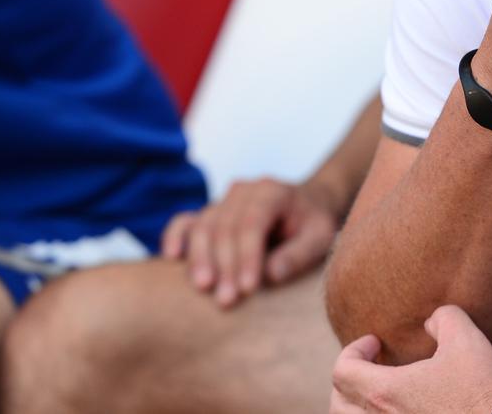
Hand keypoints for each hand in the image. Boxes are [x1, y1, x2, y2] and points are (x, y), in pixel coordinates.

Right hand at [161, 177, 341, 307]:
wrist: (307, 206)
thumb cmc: (314, 225)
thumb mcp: (320, 238)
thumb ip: (299, 254)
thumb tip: (271, 275)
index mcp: (272, 192)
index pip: (253, 223)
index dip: (247, 256)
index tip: (247, 288)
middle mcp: (244, 191)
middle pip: (225, 227)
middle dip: (225, 265)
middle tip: (226, 300)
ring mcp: (224, 200)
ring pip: (203, 226)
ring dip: (201, 259)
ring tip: (205, 289)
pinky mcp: (210, 214)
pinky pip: (186, 221)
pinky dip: (175, 236)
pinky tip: (171, 258)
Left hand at [331, 305, 491, 413]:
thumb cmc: (481, 392)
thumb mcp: (466, 340)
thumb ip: (444, 318)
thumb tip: (433, 319)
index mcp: (385, 393)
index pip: (342, 371)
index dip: (354, 350)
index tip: (376, 342)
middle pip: (339, 404)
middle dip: (350, 380)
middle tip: (373, 365)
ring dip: (360, 405)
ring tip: (385, 391)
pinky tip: (405, 410)